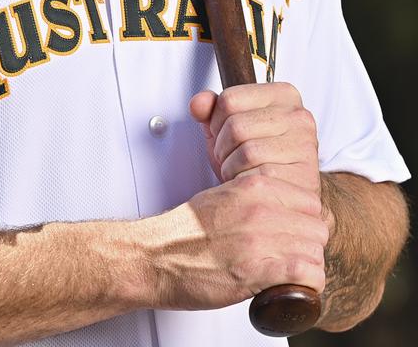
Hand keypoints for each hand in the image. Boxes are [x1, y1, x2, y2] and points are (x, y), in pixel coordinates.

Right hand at [138, 172, 327, 310]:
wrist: (157, 257)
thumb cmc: (185, 233)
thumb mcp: (223, 197)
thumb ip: (252, 197)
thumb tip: (277, 207)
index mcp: (253, 186)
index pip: (309, 201)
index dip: (305, 221)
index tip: (297, 234)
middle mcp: (261, 209)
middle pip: (316, 227)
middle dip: (310, 245)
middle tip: (295, 258)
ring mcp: (261, 239)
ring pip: (316, 251)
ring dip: (309, 267)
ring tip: (292, 276)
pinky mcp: (258, 270)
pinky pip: (308, 275)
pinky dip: (308, 286)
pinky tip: (294, 288)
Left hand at [189, 82, 321, 197]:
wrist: (282, 197)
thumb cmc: (254, 159)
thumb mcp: (227, 128)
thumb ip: (210, 110)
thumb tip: (198, 104)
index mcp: (282, 94)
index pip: (229, 98)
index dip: (216, 121)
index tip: (223, 133)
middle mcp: (299, 116)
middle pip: (236, 125)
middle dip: (222, 147)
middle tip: (229, 157)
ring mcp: (305, 145)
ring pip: (246, 151)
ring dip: (231, 167)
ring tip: (239, 170)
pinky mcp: (304, 175)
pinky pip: (258, 177)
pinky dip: (244, 184)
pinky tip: (250, 183)